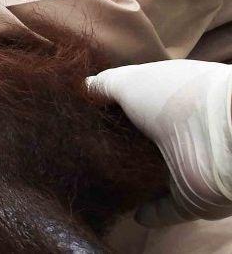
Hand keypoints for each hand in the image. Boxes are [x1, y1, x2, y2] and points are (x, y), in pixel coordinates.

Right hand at [87, 60, 231, 226]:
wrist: (223, 136)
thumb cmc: (172, 98)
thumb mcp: (128, 81)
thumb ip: (103, 85)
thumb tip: (83, 89)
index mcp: (164, 97)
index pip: (132, 104)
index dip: (108, 110)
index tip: (78, 119)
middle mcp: (175, 130)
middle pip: (140, 140)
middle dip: (116, 147)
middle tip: (80, 153)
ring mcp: (184, 165)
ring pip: (152, 174)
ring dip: (131, 179)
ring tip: (96, 181)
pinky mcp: (189, 198)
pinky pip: (166, 209)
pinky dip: (150, 213)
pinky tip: (132, 214)